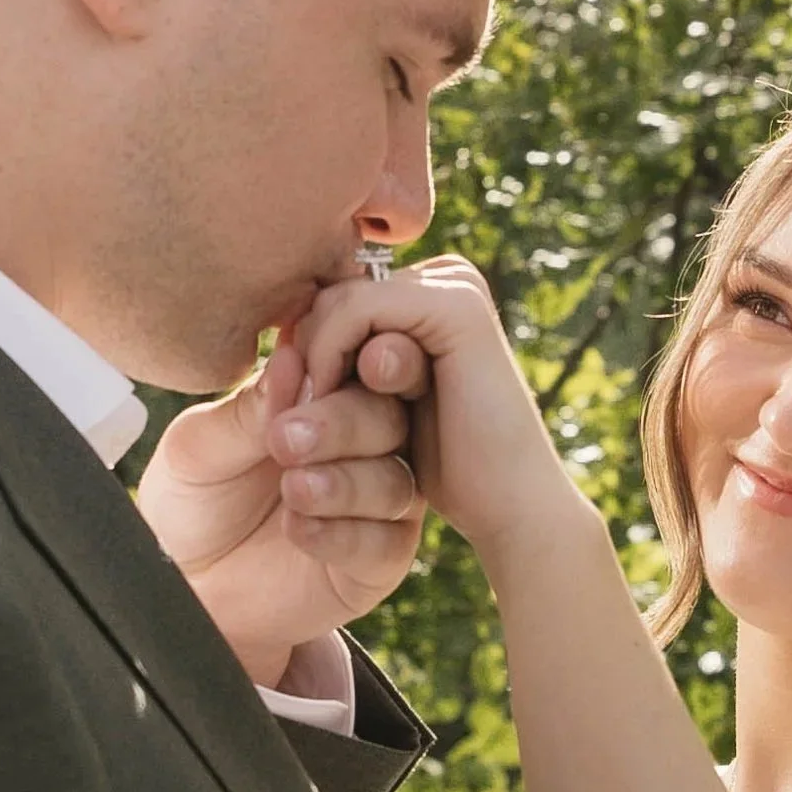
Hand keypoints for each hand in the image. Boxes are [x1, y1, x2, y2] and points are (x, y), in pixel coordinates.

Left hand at [137, 326, 431, 685]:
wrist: (188, 587)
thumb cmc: (193, 503)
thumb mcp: (200, 449)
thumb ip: (248, 411)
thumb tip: (292, 358)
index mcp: (324, 402)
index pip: (355, 368)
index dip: (340, 365)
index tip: (302, 374)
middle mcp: (361, 447)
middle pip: (388, 419)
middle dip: (343, 425)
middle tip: (288, 439)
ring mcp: (375, 504)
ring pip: (395, 481)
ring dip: (344, 483)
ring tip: (293, 489)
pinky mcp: (378, 562)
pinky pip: (386, 543)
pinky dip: (343, 534)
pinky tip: (297, 530)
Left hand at [288, 261, 583, 568]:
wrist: (511, 509)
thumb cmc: (445, 469)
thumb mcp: (370, 413)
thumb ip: (332, 365)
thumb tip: (281, 336)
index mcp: (422, 298)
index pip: (327, 301)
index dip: (301, 356)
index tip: (297, 416)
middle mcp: (441, 282)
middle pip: (327, 298)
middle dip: (304, 363)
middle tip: (298, 429)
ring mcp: (453, 287)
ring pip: (334, 305)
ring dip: (313, 371)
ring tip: (313, 430)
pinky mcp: (457, 305)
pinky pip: (354, 308)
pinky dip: (328, 359)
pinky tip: (337, 411)